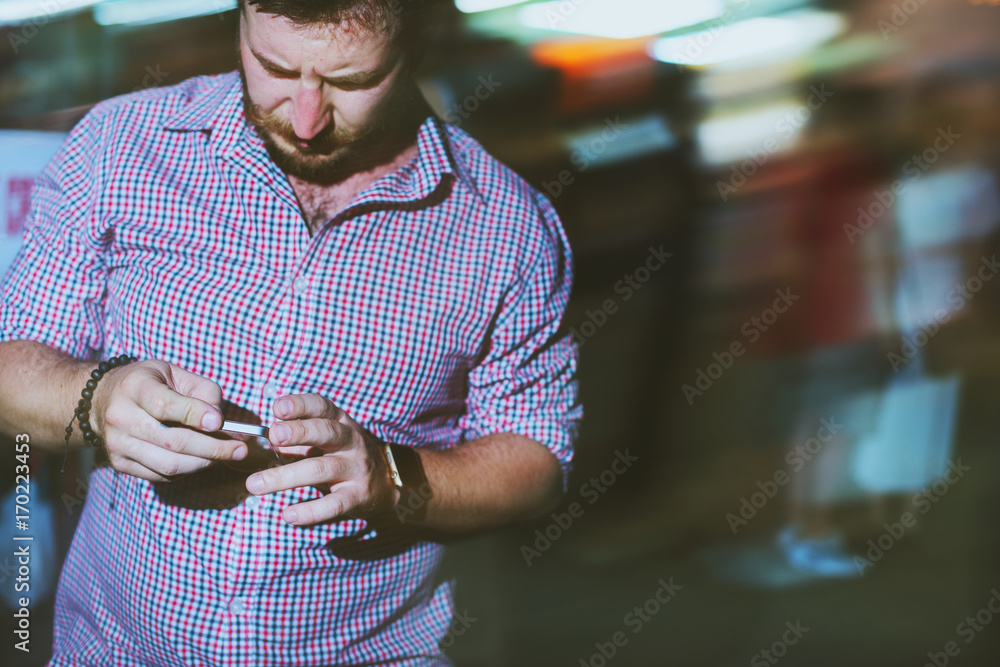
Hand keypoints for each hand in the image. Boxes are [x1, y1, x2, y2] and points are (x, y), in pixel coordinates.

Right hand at [92, 360, 246, 481]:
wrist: (104, 398)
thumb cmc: (151, 383)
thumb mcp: (176, 373)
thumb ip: (203, 391)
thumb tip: (220, 420)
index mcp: (134, 388)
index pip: (165, 405)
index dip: (196, 415)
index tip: (220, 422)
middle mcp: (121, 417)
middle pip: (173, 441)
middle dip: (213, 448)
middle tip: (240, 449)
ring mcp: (118, 444)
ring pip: (169, 465)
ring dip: (204, 463)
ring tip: (226, 455)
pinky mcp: (119, 464)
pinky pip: (161, 475)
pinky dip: (188, 470)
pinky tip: (202, 460)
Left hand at [245, 393, 397, 525]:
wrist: (385, 482)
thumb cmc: (342, 455)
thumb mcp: (326, 438)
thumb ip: (296, 436)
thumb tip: (260, 438)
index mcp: (339, 421)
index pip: (321, 406)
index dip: (300, 405)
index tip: (277, 408)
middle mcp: (350, 440)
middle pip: (325, 432)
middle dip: (298, 432)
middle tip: (273, 436)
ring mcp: (355, 468)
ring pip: (320, 469)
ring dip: (286, 477)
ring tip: (255, 485)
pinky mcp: (357, 496)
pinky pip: (333, 504)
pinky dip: (310, 511)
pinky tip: (288, 514)